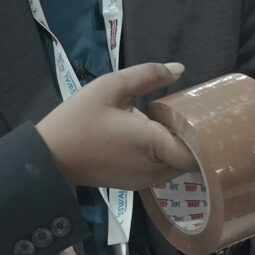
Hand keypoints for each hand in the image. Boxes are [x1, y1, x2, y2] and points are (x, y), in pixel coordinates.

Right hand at [37, 62, 198, 190]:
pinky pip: (159, 170)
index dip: (205, 135)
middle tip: (178, 112)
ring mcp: (145, 181)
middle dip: (188, 136)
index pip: (198, 152)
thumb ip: (148, 75)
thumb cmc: (78, 120)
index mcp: (153, 144)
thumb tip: (179, 69)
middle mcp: (154, 169)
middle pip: (189, 156)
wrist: (49, 157)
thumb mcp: (110, 87)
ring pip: (175, 164)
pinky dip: (160, 155)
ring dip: (174, 146)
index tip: (202, 115)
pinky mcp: (135, 185)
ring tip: (161, 122)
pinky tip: (146, 137)